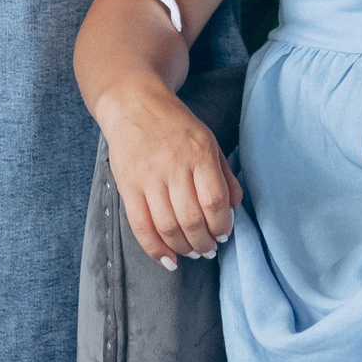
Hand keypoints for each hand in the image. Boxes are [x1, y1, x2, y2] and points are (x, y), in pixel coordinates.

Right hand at [101, 79, 242, 265]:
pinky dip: (155, 248)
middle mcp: (173, 165)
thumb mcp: (209, 141)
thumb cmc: (176, 125)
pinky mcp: (127, 186)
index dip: (222, 225)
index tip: (224, 234)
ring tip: (192, 252)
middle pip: (192, 219)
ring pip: (167, 226)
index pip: (214, 201)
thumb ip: (224, 175)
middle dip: (204, 243)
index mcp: (199, 152)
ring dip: (183, 248)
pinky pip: (141, 226)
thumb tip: (235, 209)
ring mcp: (148, 177)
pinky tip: (168, 258)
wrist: (133, 104)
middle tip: (209, 250)